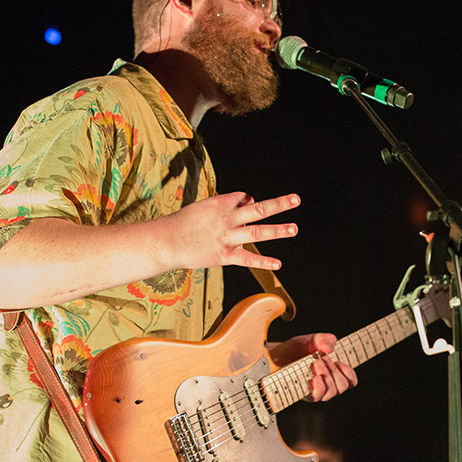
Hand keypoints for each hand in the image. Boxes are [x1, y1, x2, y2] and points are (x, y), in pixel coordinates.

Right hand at [161, 191, 299, 270]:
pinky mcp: (225, 256)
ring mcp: (227, 238)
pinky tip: (278, 264)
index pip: (245, 197)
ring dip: (278, 230)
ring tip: (294, 228)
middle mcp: (227, 220)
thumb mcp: (204, 206)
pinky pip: (248, 259)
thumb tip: (249, 200)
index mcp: (220, 203)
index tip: (244, 206)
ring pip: (257, 233)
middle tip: (296, 199)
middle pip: (258, 210)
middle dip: (279, 204)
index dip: (247, 201)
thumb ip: (228, 203)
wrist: (166, 242)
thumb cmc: (184, 223)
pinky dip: (263, 262)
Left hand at [269, 333, 357, 401]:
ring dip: (328, 376)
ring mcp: (314, 390)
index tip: (340, 362)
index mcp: (331, 372)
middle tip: (322, 359)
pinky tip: (315, 377)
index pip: (350, 381)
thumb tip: (330, 347)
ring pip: (332, 392)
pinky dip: (320, 386)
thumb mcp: (311, 340)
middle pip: (342, 386)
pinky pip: (318, 396)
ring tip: (316, 364)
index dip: (350, 374)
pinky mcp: (303, 395)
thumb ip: (323, 340)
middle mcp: (325, 384)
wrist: (274, 356)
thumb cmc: (294, 350)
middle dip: (335, 371)